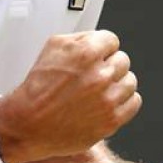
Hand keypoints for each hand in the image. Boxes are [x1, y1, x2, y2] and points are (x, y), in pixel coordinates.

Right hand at [0, 31, 141, 162]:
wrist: (29, 124)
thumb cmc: (38, 88)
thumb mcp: (53, 47)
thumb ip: (80, 38)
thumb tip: (98, 39)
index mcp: (87, 53)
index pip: (112, 40)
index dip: (102, 48)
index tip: (98, 55)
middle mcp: (100, 75)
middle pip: (123, 60)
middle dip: (109, 65)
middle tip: (94, 74)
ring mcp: (108, 99)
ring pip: (130, 81)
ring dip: (117, 83)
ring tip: (100, 89)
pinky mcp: (111, 120)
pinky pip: (133, 103)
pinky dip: (124, 101)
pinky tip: (109, 101)